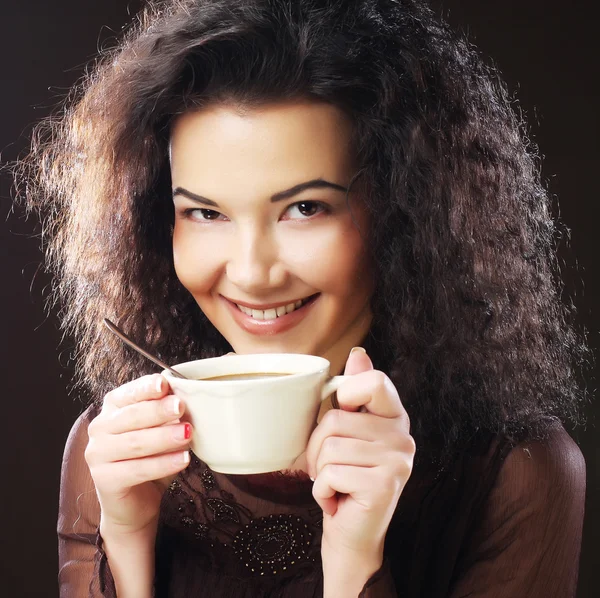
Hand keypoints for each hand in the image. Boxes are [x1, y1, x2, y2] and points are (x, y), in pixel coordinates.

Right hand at [85, 374, 192, 535]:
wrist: (136, 502)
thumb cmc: (151, 458)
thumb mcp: (162, 430)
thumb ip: (169, 415)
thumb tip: (185, 399)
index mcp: (113, 408)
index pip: (129, 393)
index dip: (146, 388)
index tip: (165, 383)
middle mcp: (100, 427)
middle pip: (131, 416)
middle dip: (158, 410)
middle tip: (181, 407)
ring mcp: (97, 454)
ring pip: (135, 442)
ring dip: (164, 437)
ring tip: (187, 433)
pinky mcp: (104, 480)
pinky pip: (137, 469)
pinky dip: (163, 464)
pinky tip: (183, 459)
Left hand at [305, 348, 414, 567]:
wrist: (352, 535)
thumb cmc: (345, 479)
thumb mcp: (348, 433)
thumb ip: (355, 395)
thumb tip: (359, 354)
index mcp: (395, 418)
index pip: (374, 381)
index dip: (347, 393)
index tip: (344, 417)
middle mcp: (403, 436)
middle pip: (336, 418)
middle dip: (318, 447)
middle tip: (330, 468)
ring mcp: (398, 461)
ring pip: (330, 446)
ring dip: (319, 471)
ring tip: (335, 484)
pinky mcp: (385, 485)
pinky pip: (331, 473)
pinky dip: (322, 491)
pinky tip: (336, 501)